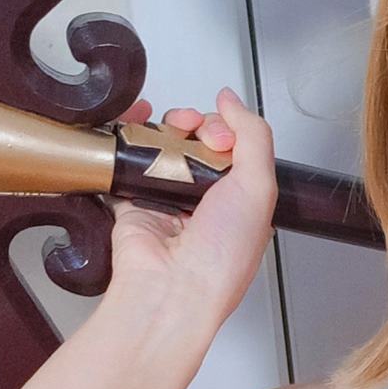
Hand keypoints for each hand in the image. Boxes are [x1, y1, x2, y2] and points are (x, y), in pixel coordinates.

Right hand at [108, 89, 277, 332]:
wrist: (173, 288)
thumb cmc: (222, 254)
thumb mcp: (260, 187)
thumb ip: (254, 136)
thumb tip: (232, 100)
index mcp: (243, 203)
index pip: (236, 148)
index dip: (228, 129)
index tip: (219, 134)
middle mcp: (207, 202)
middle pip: (199, 142)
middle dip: (196, 124)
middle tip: (194, 131)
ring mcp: (170, 200)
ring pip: (166, 147)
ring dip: (166, 127)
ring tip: (166, 125)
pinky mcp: (134, 202)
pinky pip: (129, 162)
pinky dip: (128, 139)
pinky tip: (133, 123)